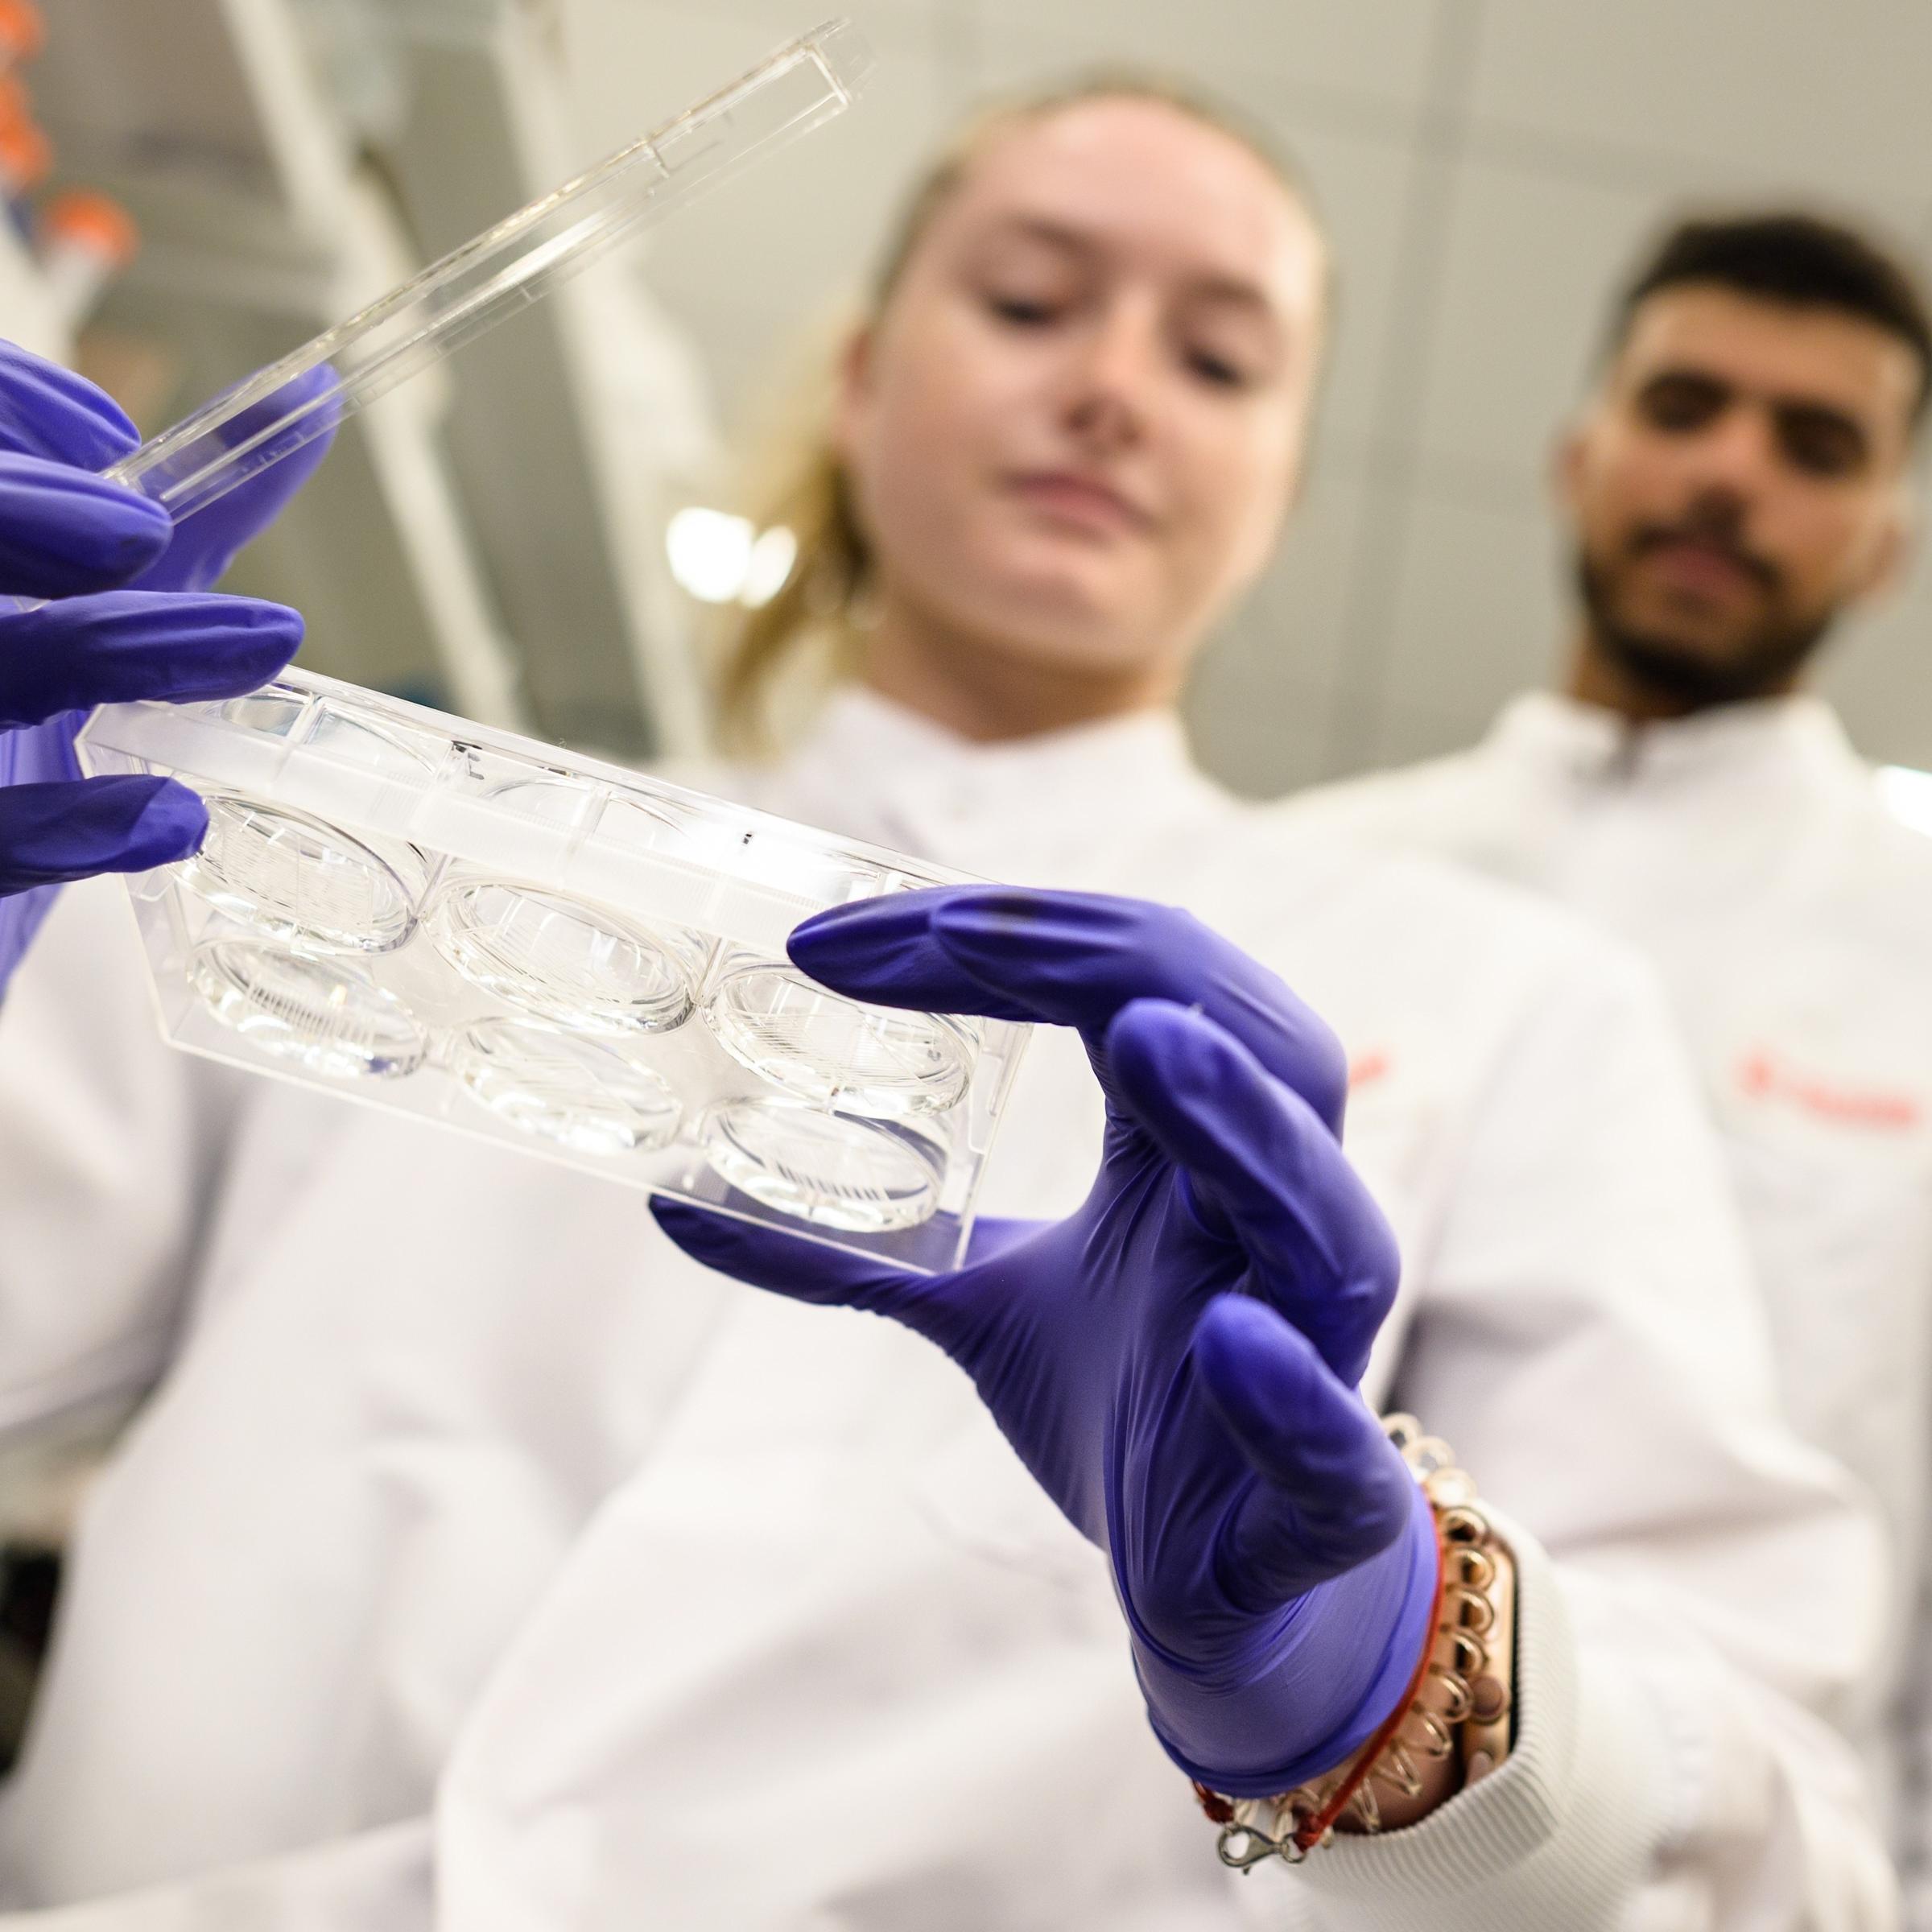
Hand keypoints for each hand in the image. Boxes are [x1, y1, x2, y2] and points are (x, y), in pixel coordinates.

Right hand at [0, 343, 329, 988]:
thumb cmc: (31, 730)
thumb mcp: (107, 604)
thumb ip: (194, 510)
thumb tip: (308, 402)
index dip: (2, 408)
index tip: (113, 441)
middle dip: (21, 519)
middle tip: (143, 532)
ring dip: (105, 651)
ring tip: (258, 644)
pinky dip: (65, 830)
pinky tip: (171, 814)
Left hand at [653, 888, 1437, 1796]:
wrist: (1222, 1582)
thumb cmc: (1126, 1400)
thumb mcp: (975, 1307)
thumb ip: (849, 1250)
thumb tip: (677, 1206)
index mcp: (1195, 1146)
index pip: (1126, 982)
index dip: (996, 936)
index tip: (821, 947)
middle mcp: (1272, 1213)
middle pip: (1247, 1037)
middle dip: (1114, 965)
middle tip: (959, 934)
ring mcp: (1309, 1347)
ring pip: (1315, 1207)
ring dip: (1237, 1119)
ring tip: (1145, 1043)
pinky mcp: (1326, 1497)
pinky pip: (1335, 1437)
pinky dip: (1286, 1385)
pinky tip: (1228, 1338)